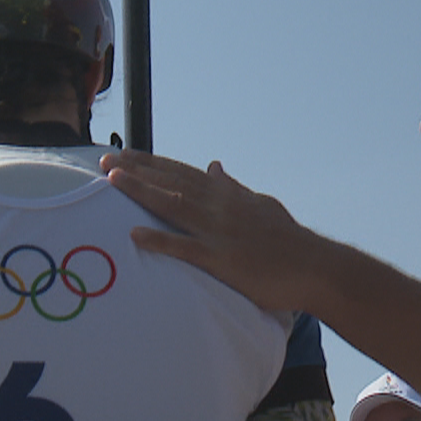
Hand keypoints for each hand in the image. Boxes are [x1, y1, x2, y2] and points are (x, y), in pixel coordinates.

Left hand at [101, 151, 337, 313]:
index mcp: (227, 195)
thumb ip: (233, 187)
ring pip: (174, 206)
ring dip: (142, 192)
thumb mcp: (260, 204)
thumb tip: (214, 166)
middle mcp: (219, 207)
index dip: (152, 163)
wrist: (314, 266)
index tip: (126, 155)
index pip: (182, 173)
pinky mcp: (223, 260)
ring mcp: (220, 232)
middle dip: (137, 171)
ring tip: (113, 181)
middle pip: (171, 183)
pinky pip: (186, 249)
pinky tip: (136, 235)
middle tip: (105, 161)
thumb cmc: (288, 240)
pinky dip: (160, 241)